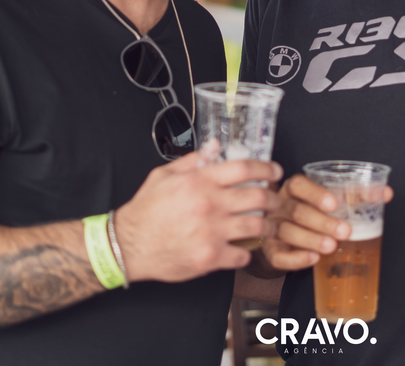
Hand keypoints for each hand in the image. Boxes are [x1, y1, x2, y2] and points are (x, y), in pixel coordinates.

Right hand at [114, 143, 282, 282]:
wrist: (128, 245)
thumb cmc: (145, 211)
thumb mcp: (163, 176)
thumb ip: (192, 161)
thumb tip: (214, 147)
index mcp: (200, 182)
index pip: (244, 168)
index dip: (265, 168)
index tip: (274, 171)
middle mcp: (209, 205)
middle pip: (258, 196)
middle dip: (273, 198)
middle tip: (276, 200)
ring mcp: (212, 232)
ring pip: (256, 226)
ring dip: (268, 226)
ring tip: (270, 225)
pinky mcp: (210, 257)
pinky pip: (242, 255)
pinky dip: (247, 253)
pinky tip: (245, 249)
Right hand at [261, 175, 393, 271]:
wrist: (284, 237)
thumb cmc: (312, 213)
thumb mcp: (329, 200)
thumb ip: (354, 195)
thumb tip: (385, 193)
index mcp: (293, 189)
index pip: (298, 185)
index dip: (315, 194)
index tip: (335, 204)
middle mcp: (280, 206)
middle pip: (297, 212)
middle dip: (322, 222)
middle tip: (345, 231)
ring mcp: (272, 228)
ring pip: (288, 232)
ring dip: (311, 240)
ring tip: (331, 246)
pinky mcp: (271, 251)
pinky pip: (279, 256)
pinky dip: (297, 258)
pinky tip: (313, 259)